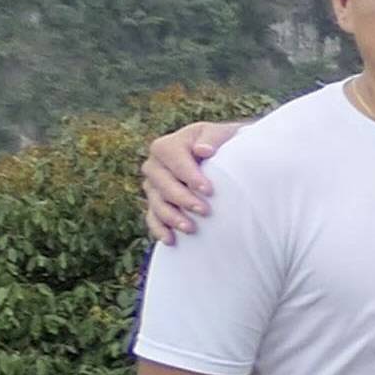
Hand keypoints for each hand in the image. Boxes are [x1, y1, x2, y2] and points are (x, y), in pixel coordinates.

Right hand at [139, 120, 238, 242]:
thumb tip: (202, 150)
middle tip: (205, 211)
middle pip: (161, 183)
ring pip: (156, 202)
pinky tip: (171, 240)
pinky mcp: (156, 203)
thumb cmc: (222, 144)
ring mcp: (153, 186)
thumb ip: (212, 138)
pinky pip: (152, 217)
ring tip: (191, 228)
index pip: (173, 159)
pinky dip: (159, 229)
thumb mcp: (222, 134)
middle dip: (182, 198)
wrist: (220, 156)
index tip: (208, 190)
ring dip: (171, 217)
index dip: (189, 175)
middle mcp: (155, 165)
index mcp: (168, 145)